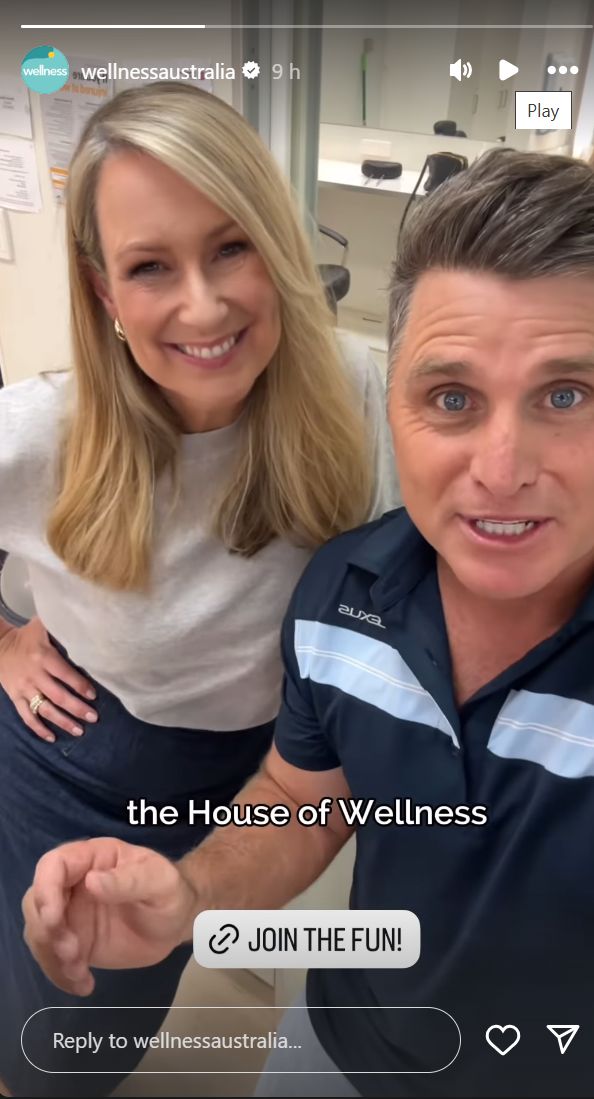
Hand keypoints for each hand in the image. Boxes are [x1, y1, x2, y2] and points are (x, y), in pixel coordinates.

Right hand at [0, 617, 97, 740]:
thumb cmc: (28, 636)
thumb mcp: (43, 625)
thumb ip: (62, 627)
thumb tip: (86, 626)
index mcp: (43, 656)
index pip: (64, 673)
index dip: (79, 685)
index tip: (94, 695)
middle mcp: (34, 675)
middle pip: (57, 695)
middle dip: (76, 708)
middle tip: (93, 717)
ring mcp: (24, 688)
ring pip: (44, 709)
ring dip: (62, 721)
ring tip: (79, 731)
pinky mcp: (15, 697)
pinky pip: (27, 716)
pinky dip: (39, 728)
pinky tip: (52, 738)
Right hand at [22, 838, 200, 995]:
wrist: (176, 923)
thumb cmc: (170, 892)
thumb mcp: (159, 882)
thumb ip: (129, 880)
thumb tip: (91, 881)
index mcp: (92, 858)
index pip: (54, 865)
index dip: (46, 889)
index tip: (53, 919)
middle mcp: (73, 884)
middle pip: (37, 901)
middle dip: (47, 930)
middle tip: (73, 953)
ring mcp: (70, 914)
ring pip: (39, 932)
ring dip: (51, 956)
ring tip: (80, 971)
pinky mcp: (73, 942)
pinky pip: (53, 958)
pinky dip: (61, 974)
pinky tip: (83, 985)